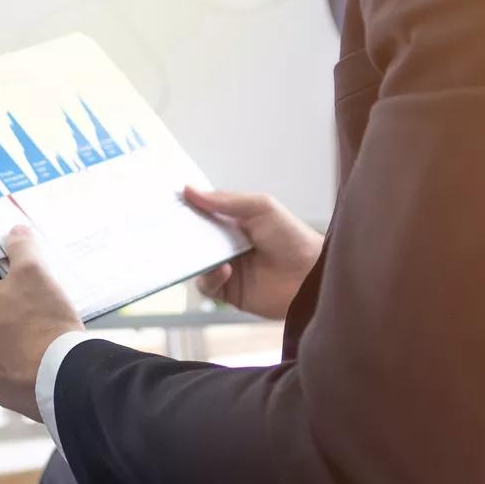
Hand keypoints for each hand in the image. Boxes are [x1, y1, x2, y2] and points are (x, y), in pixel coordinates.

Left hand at [0, 227, 82, 421]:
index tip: (10, 261)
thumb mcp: (34, 271)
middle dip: (0, 297)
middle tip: (29, 295)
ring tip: (36, 326)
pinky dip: (12, 356)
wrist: (62, 379)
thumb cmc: (44, 322)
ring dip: (5, 328)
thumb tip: (14, 233)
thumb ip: (20, 246)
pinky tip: (35, 351)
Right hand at [184, 186, 321, 320]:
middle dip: (184, 235)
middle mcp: (227, 244)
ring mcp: (227, 268)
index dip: (188, 209)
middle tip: (173, 230)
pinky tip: (225, 270)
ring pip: (196, 263)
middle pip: (194, 239)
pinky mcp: (229, 292)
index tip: (171, 203)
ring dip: (196, 258)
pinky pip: (207, 286)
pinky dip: (210, 278)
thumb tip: (189, 190)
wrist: (313, 277)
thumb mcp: (262, 207)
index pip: (202, 213)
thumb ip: (226, 200)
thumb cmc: (294, 238)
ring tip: (207, 253)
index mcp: (233, 221)